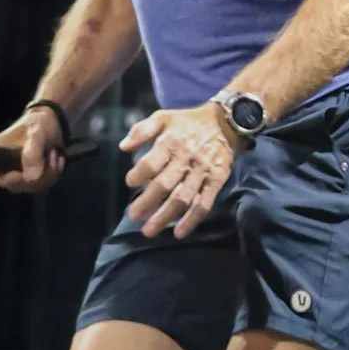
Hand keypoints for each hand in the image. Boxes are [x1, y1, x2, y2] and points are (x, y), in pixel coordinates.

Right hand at [0, 108, 67, 192]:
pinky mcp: (30, 176)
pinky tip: (58, 160)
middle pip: (14, 185)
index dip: (5, 180)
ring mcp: (17, 173)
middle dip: (36, 175)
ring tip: (55, 154)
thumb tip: (31, 178)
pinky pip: (40, 185)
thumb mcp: (36, 133)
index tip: (20, 175)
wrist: (53, 121)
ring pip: (30, 187)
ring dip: (48, 174)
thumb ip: (32, 154)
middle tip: (51, 156)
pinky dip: (53, 175)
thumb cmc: (39, 123)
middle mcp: (3, 166)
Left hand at [120, 102, 239, 237]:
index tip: (130, 184)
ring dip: (165, 216)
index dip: (138, 175)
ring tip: (149, 230)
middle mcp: (186, 158)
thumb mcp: (163, 117)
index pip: (150, 163)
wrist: (225, 122)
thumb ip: (141, 130)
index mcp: (170, 142)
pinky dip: (191, 220)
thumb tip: (123, 147)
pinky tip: (179, 233)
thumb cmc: (188, 122)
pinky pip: (204, 203)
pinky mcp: (216, 181)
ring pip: (182, 198)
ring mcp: (202, 172)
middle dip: (146, 203)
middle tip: (133, 216)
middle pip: (164, 185)